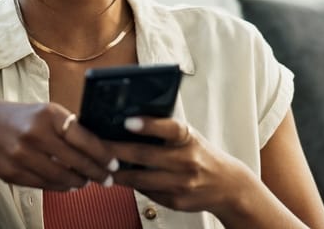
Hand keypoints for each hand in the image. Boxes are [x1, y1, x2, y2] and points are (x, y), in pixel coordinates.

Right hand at [0, 99, 118, 189]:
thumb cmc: (16, 117)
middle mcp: (36, 134)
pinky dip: (60, 186)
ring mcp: (22, 156)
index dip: (103, 155)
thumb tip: (98, 147)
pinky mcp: (12, 173)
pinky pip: (44, 185)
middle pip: (77, 161)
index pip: (85, 139)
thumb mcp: (43, 111)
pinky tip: (67, 185)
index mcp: (48, 115)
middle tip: (107, 179)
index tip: (114, 164)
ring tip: (87, 182)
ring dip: (79, 182)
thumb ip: (67, 127)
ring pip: (62, 177)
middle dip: (96, 173)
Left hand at [108, 117, 257, 218]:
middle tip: (96, 145)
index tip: (127, 121)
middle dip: (116, 151)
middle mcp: (187, 160)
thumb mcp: (189, 136)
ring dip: (118, 173)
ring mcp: (182, 183)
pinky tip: (120, 178)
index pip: (169, 128)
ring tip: (101, 165)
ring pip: (141, 179)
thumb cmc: (200, 154)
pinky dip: (131, 185)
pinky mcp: (176, 201)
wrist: (227, 186)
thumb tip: (127, 123)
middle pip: (145, 156)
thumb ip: (165, 131)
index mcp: (189, 138)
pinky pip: (147, 192)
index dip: (148, 124)